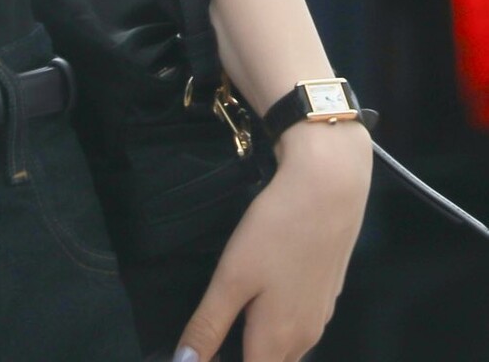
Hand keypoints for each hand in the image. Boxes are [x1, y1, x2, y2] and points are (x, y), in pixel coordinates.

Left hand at [171, 120, 373, 361]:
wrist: (330, 188)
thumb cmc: (276, 232)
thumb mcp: (232, 277)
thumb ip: (209, 325)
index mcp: (278, 342)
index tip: (203, 345)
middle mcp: (305, 338)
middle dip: (242, 354)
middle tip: (210, 331)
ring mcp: (320, 315)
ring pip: (286, 348)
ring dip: (259, 342)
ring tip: (231, 314)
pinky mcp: (327, 291)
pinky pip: (298, 323)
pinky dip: (276, 322)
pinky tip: (262, 292)